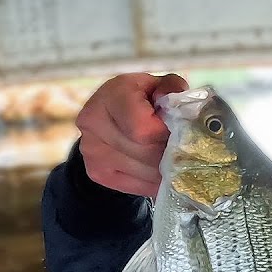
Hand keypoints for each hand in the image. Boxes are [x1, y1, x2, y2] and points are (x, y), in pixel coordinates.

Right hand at [75, 72, 188, 196]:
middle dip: (170, 154)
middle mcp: (94, 122)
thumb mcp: (160, 85)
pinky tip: (159, 169)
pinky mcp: (96, 171)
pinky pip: (137, 186)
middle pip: (147, 154)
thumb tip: (179, 109)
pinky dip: (154, 181)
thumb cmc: (141, 98)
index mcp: (112, 95)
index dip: (166, 135)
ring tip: (171, 157)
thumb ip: (173, 89)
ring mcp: (91, 150)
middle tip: (180, 147)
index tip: (176, 130)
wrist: (110, 116)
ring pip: (145, 173)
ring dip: (165, 169)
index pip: (144, 130)